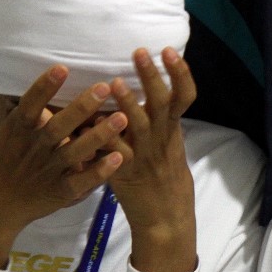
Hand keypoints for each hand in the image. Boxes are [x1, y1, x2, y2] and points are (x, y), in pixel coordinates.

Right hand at [0, 65, 127, 268]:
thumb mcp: (6, 138)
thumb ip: (27, 119)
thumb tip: (46, 89)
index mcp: (16, 133)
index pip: (29, 106)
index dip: (44, 87)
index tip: (62, 68)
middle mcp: (32, 150)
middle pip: (58, 126)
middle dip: (82, 107)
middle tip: (105, 87)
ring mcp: (46, 172)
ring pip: (75, 152)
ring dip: (99, 135)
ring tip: (122, 118)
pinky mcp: (58, 193)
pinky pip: (82, 181)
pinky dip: (99, 171)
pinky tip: (118, 158)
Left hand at [104, 48, 197, 271]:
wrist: (166, 221)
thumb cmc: (167, 183)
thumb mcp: (171, 148)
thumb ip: (162, 123)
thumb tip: (150, 95)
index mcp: (173, 131)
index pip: (184, 97)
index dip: (180, 74)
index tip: (170, 51)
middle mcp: (161, 140)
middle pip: (161, 103)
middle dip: (152, 76)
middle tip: (140, 52)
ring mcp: (144, 155)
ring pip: (138, 125)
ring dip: (127, 102)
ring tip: (114, 82)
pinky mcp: (125, 172)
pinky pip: (112, 152)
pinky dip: (100, 137)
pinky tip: (86, 123)